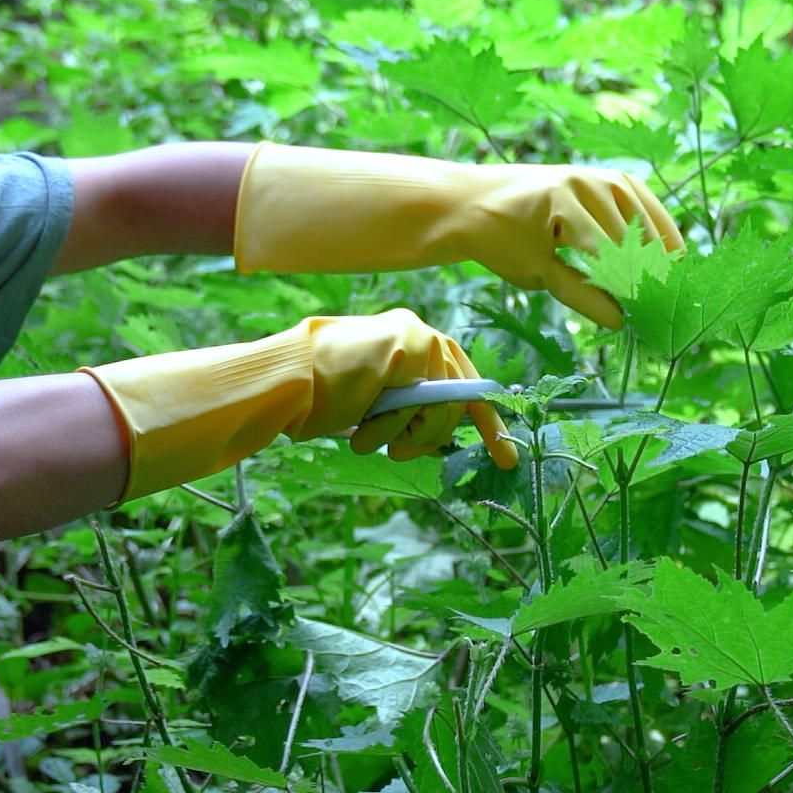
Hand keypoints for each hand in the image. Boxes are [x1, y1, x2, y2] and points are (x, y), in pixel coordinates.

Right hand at [82, 307, 513, 500]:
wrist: (285, 381)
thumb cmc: (323, 396)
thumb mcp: (379, 404)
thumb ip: (414, 409)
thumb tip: (447, 437)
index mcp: (416, 344)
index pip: (467, 383)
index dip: (489, 423)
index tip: (507, 458)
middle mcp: (423, 334)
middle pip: (458, 400)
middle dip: (430, 436)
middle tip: (396, 449)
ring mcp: (417, 337)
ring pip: (443, 407)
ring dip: (406, 434)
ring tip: (369, 435)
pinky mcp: (406, 347)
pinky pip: (420, 405)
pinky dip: (392, 427)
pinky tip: (363, 425)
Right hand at [233, 146, 688, 327]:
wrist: (462, 213)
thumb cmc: (515, 234)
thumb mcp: (565, 263)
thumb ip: (598, 285)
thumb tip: (629, 320)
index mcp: (619, 190)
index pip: (665, 235)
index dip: (678, 275)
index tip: (688, 310)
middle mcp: (606, 183)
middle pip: (649, 244)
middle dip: (660, 287)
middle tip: (672, 325)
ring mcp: (583, 186)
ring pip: (623, 250)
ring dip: (636, 289)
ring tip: (646, 322)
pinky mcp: (560, 198)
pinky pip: (591, 252)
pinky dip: (604, 287)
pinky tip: (615, 314)